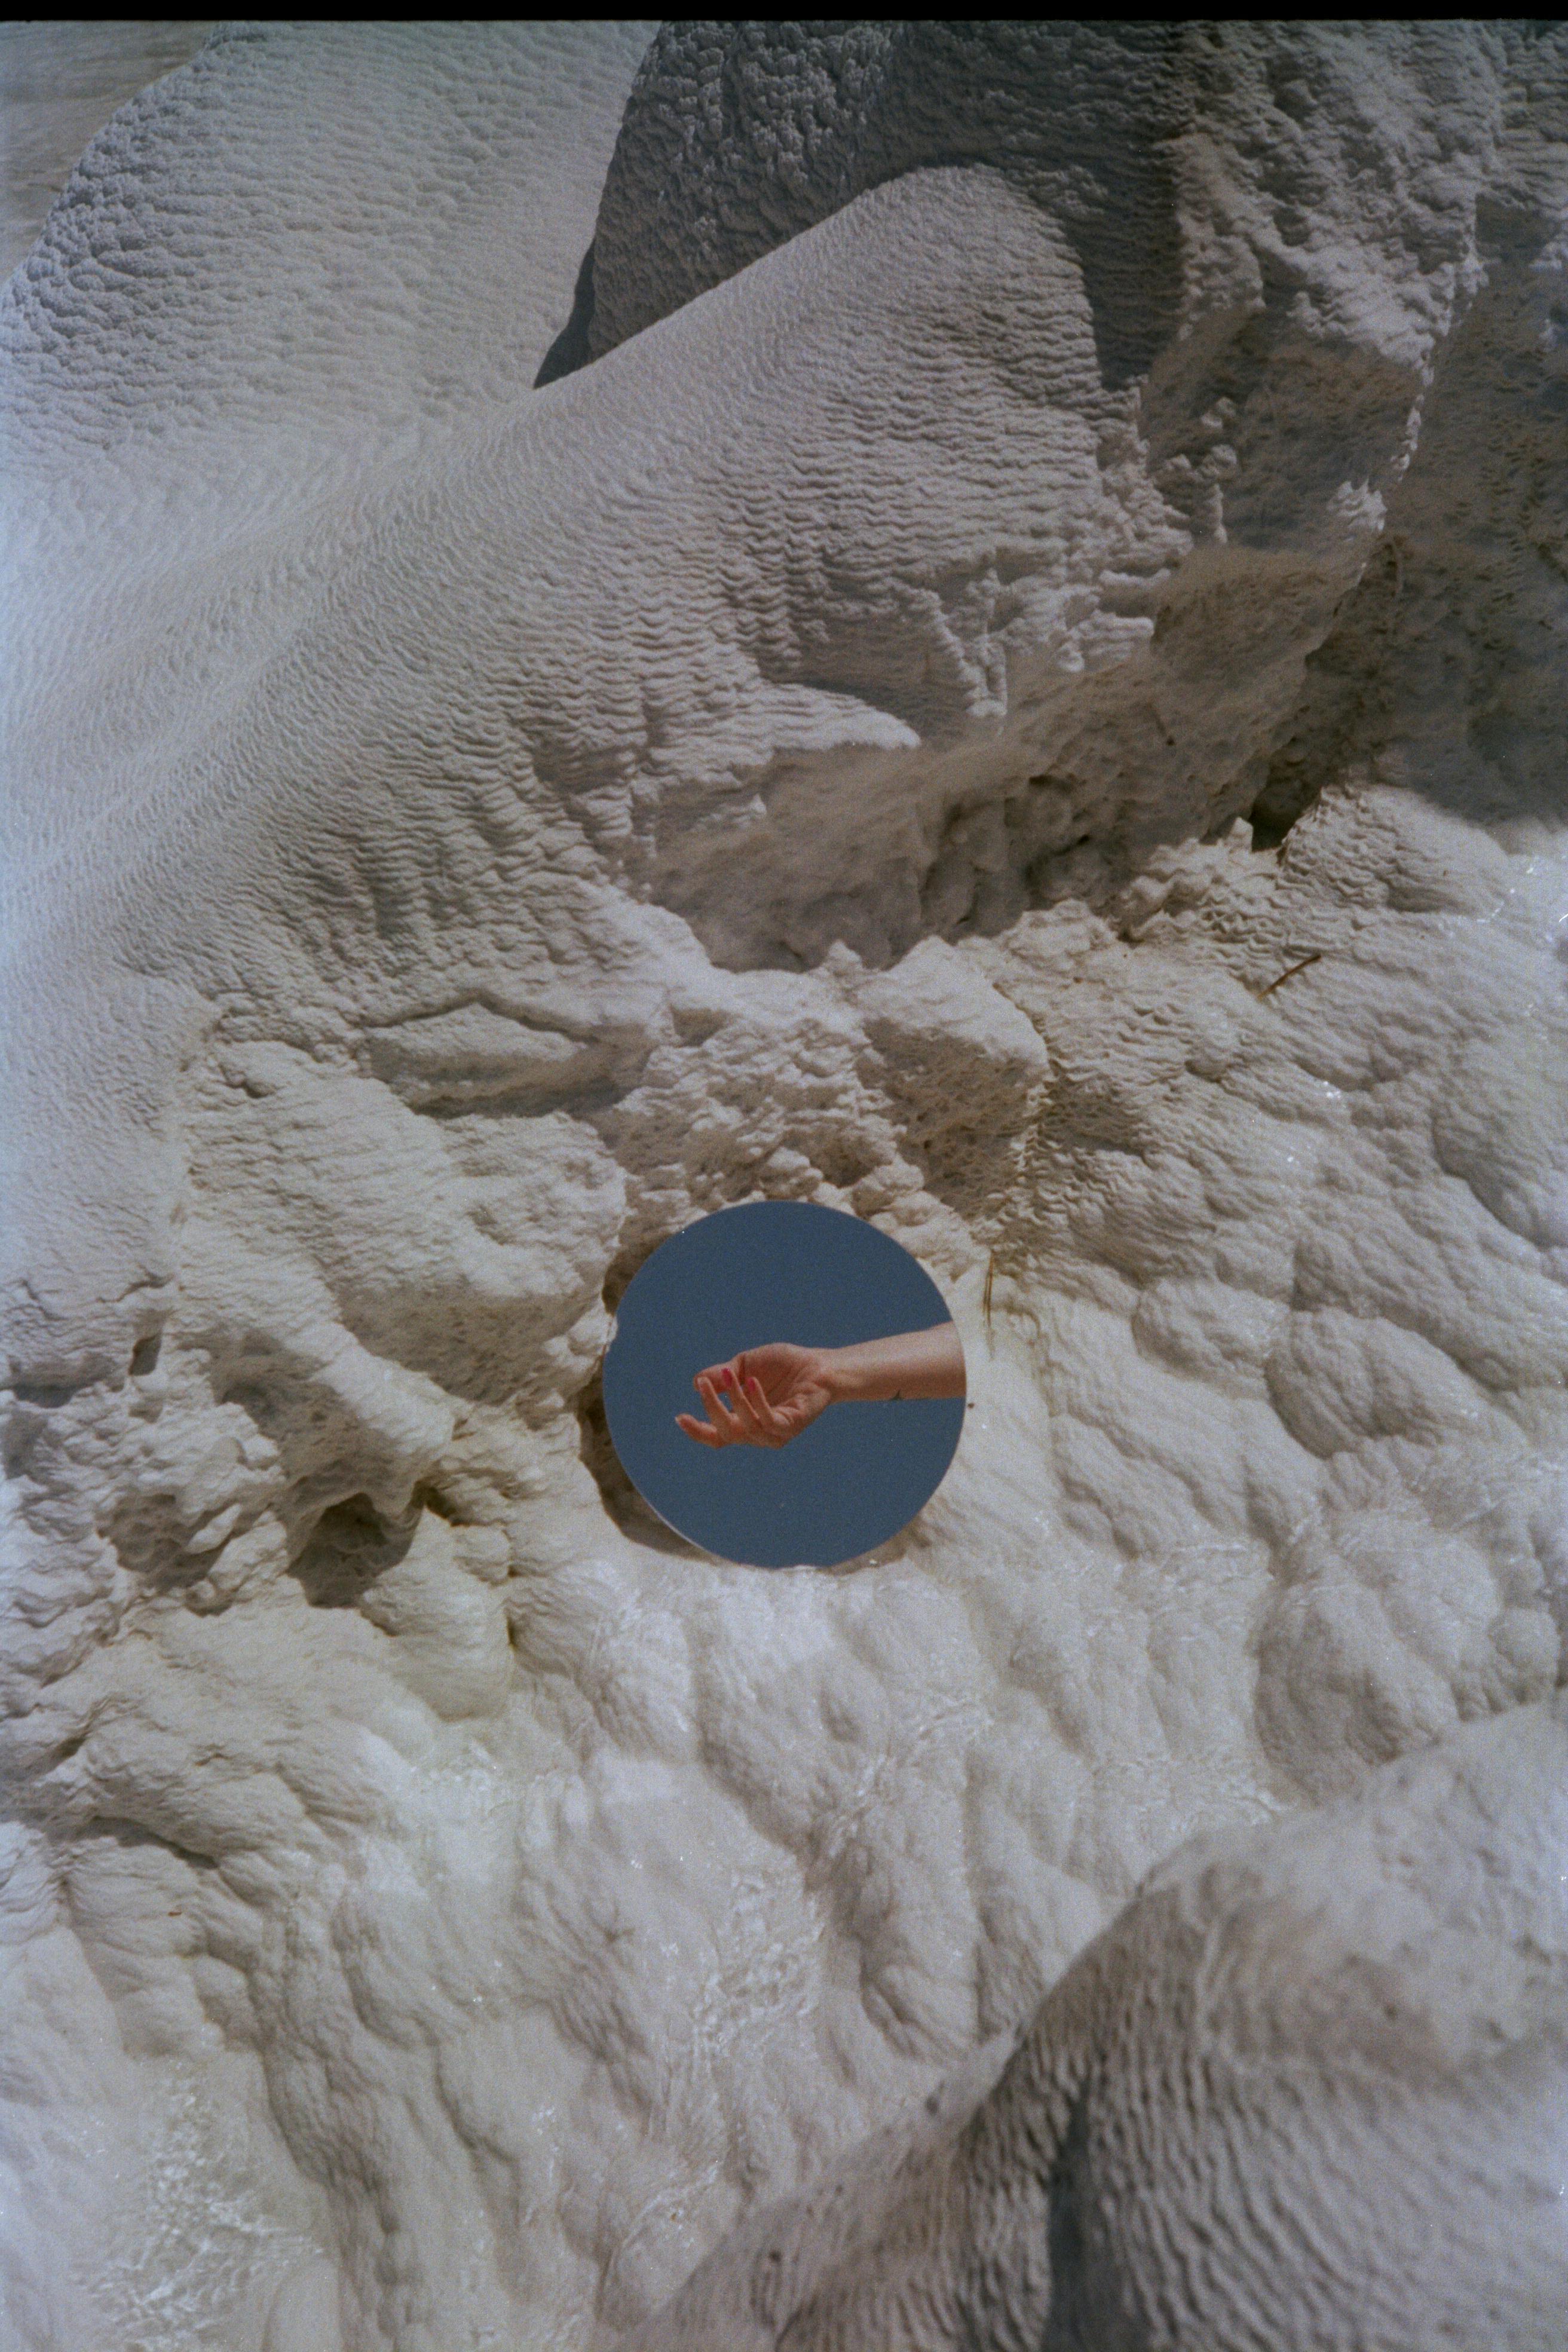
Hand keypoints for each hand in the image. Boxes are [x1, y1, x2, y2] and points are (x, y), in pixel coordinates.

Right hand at [676, 1343, 837, 1449]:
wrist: (818, 1364)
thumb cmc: (783, 1366)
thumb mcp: (745, 1365)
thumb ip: (723, 1376)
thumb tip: (697, 1382)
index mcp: (744, 1422)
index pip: (716, 1436)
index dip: (697, 1431)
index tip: (679, 1417)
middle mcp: (758, 1433)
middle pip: (725, 1433)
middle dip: (711, 1409)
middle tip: (704, 1385)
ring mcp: (774, 1433)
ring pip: (744, 1427)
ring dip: (734, 1400)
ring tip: (731, 1375)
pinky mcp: (791, 1426)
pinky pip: (768, 1421)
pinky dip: (756, 1402)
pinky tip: (753, 1382)